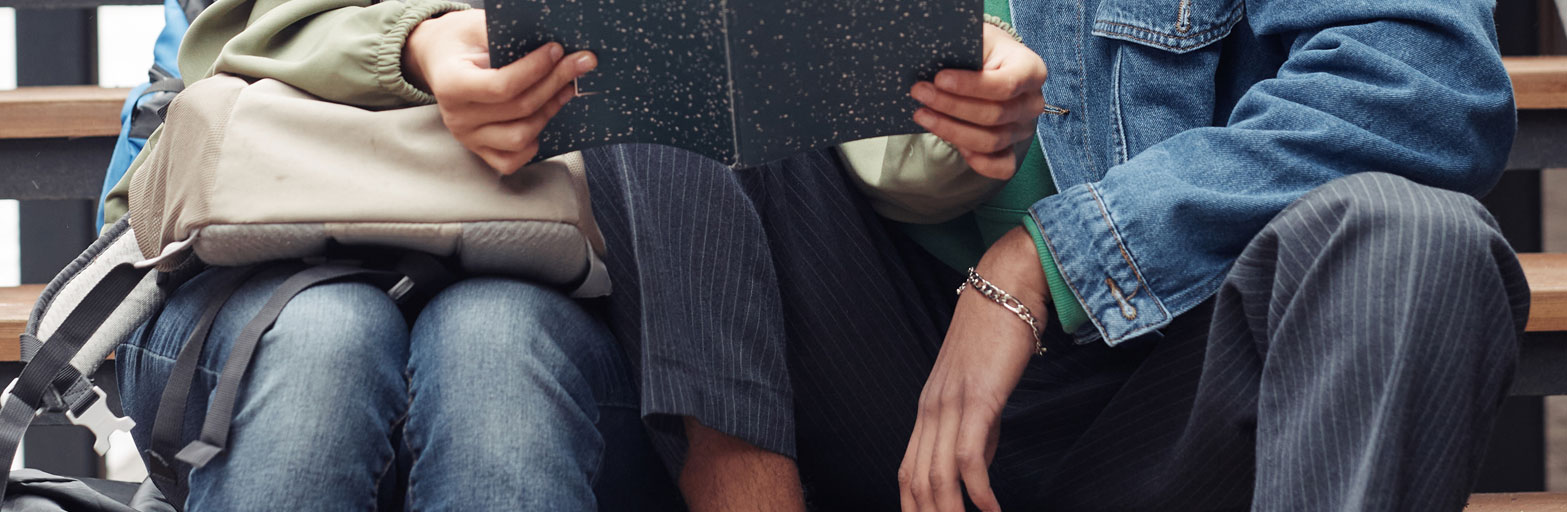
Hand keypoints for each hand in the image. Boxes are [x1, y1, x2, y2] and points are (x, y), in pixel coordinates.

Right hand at [402, 10, 596, 173]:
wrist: (439, 60)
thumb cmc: (461, 41)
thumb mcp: (475, 26)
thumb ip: (504, 35)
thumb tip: (549, 47)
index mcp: (450, 84)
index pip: (502, 86)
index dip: (536, 69)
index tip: (557, 50)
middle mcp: (457, 116)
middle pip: (519, 108)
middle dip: (555, 82)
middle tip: (578, 63)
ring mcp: (468, 137)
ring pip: (520, 137)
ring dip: (549, 111)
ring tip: (565, 89)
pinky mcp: (479, 150)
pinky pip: (510, 161)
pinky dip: (531, 145)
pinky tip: (541, 120)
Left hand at [899, 227, 1045, 511]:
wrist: (1009, 285)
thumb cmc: (998, 335)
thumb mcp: (981, 391)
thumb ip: (977, 431)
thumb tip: (977, 468)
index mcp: (928, 409)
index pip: (907, 472)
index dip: (912, 508)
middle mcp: (931, 408)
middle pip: (915, 480)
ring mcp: (952, 402)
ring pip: (937, 474)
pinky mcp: (980, 397)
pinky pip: (970, 455)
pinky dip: (978, 490)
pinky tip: (992, 509)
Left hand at [910, 23, 1047, 179]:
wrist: (991, 65)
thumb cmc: (982, 50)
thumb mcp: (977, 38)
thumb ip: (965, 46)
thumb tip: (934, 59)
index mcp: (1031, 70)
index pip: (1005, 85)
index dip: (969, 85)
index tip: (938, 78)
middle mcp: (1032, 103)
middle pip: (994, 115)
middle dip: (951, 105)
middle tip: (919, 92)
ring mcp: (1023, 129)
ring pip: (990, 141)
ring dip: (951, 130)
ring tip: (921, 114)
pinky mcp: (1012, 149)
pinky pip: (1001, 167)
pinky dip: (978, 162)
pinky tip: (952, 145)